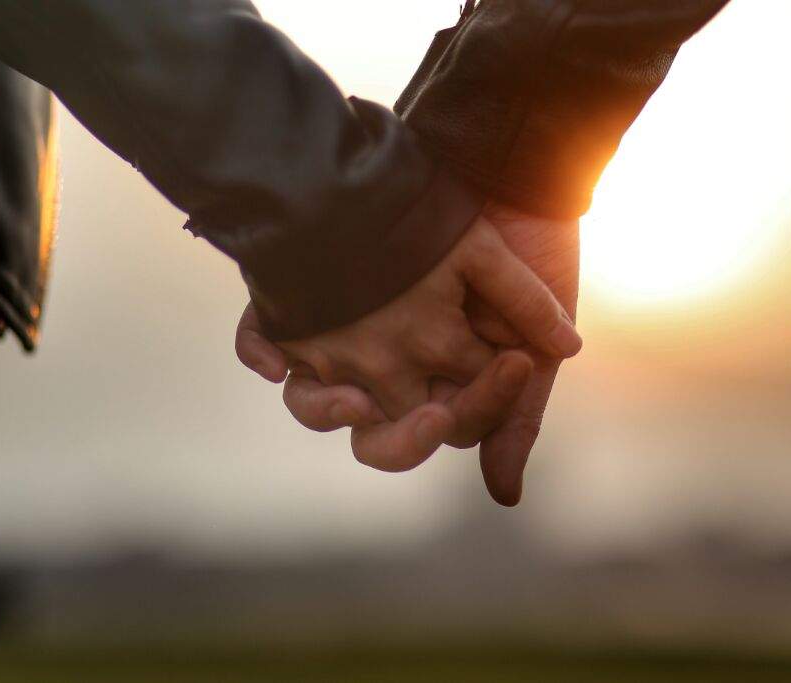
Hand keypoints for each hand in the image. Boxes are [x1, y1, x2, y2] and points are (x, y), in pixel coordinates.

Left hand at [237, 204, 579, 503]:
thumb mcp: (531, 335)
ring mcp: (346, 329)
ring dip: (320, 409)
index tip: (494, 373)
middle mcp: (389, 363)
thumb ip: (516, 416)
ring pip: (311, 399)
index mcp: (441, 379)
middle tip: (423, 411)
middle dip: (390, 436)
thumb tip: (503, 498)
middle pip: (368, 429)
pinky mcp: (310, 292)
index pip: (432, 429)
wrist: (506, 163)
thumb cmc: (531, 248)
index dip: (458, 416)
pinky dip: (259, 349)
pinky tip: (274, 358)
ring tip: (349, 395)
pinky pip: (262, 337)